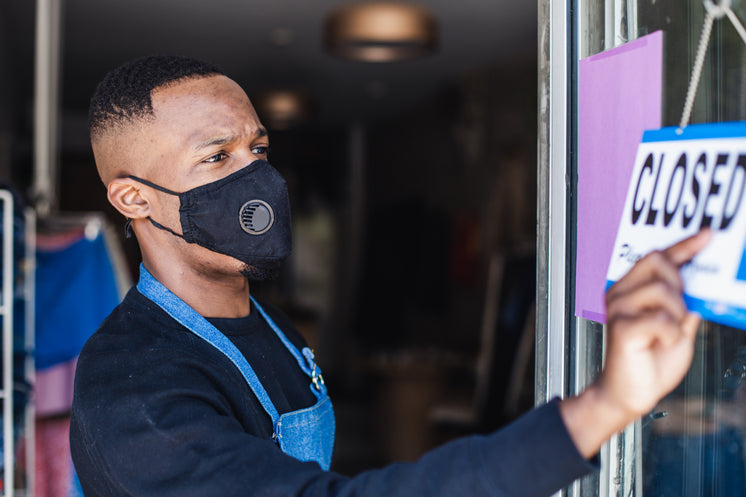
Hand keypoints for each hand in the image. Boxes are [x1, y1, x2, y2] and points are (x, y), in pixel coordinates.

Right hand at [599, 228, 710, 417]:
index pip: (657, 257)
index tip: (706, 235)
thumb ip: (686, 304)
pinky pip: (661, 319)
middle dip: (678, 282)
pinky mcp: (621, 328)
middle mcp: (620, 294)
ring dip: (676, 313)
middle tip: (679, 310)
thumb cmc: (649, 363)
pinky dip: (671, 333)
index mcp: (631, 290)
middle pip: (656, 261)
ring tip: (668, 333)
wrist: (628, 394)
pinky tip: (661, 343)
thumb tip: (703, 282)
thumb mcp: (678, 328)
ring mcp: (618, 309)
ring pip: (662, 290)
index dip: (684, 245)